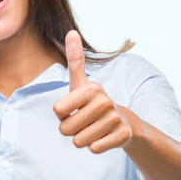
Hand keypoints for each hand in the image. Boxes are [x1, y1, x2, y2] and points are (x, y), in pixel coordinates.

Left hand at [53, 30, 132, 153]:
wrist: (123, 122)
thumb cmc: (92, 102)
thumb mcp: (81, 82)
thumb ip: (75, 59)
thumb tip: (71, 31)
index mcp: (90, 88)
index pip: (57, 111)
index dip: (61, 114)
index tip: (72, 108)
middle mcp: (104, 101)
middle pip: (65, 129)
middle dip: (70, 129)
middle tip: (83, 121)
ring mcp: (115, 119)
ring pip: (79, 141)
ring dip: (81, 138)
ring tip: (92, 128)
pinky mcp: (122, 135)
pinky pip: (94, 148)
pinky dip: (94, 146)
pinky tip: (102, 137)